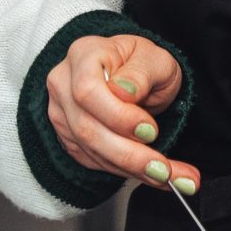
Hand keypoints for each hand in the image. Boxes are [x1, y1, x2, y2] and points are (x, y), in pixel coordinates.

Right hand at [44, 32, 194, 191]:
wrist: (137, 76)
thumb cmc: (144, 63)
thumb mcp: (155, 58)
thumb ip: (141, 73)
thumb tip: (125, 92)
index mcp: (84, 54)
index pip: (88, 91)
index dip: (118, 116)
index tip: (151, 131)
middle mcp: (64, 83)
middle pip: (86, 128)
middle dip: (128, 154)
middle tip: (164, 169)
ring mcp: (62, 113)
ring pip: (90, 150)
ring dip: (131, 169)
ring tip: (168, 177)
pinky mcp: (69, 138)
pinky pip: (93, 162)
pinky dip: (125, 172)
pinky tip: (154, 175)